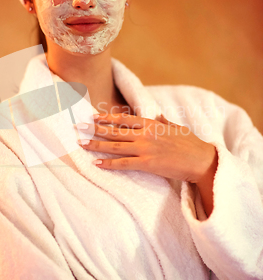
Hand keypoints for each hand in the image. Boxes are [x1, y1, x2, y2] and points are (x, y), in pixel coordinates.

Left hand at [76, 113, 217, 215]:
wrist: (201, 160)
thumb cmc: (191, 144)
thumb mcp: (176, 128)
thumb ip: (164, 122)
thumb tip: (158, 116)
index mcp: (151, 124)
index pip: (123, 119)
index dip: (105, 117)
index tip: (92, 117)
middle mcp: (145, 134)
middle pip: (114, 131)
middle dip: (94, 129)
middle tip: (78, 127)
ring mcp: (145, 148)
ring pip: (115, 146)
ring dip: (96, 145)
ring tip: (81, 143)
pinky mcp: (147, 164)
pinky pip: (123, 164)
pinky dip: (108, 163)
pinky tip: (96, 163)